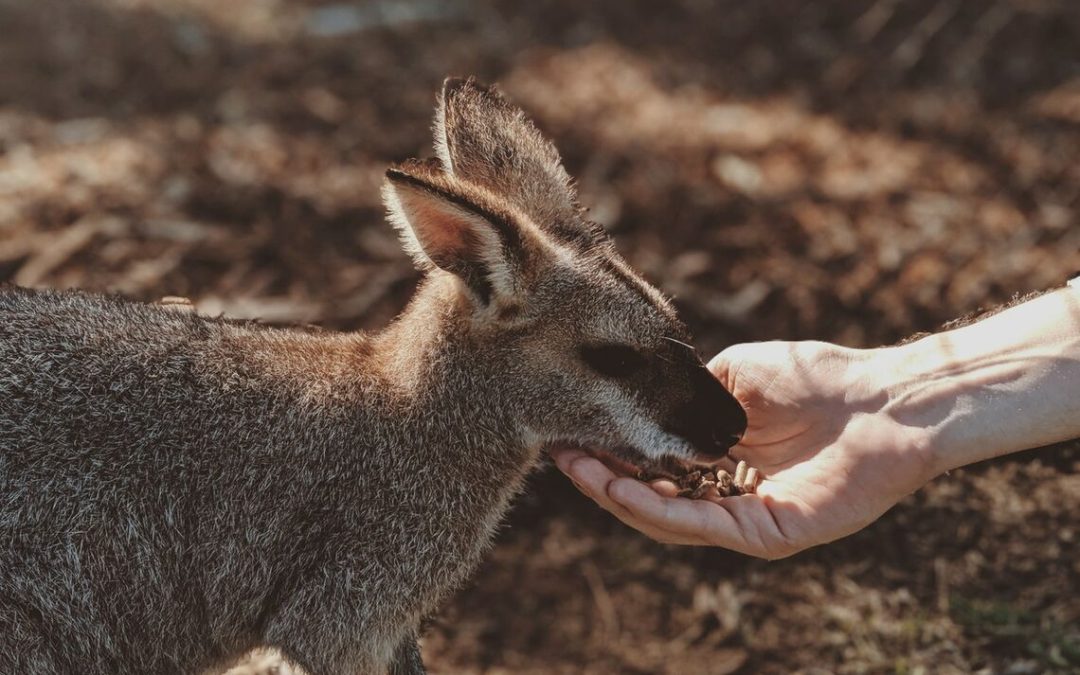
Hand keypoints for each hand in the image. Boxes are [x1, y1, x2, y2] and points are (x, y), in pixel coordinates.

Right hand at [552, 341, 936, 558]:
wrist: (885, 397)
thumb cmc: (818, 378)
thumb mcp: (733, 376)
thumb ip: (688, 393)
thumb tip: (639, 397)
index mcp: (720, 458)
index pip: (653, 465)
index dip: (609, 453)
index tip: (568, 433)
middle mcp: (727, 493)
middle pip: (651, 497)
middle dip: (601, 478)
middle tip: (559, 455)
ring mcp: (746, 518)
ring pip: (668, 518)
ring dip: (617, 495)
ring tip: (579, 469)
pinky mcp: (769, 534)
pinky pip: (703, 527)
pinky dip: (659, 510)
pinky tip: (622, 488)